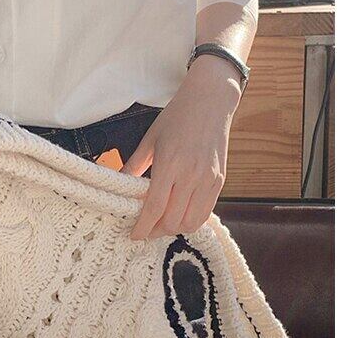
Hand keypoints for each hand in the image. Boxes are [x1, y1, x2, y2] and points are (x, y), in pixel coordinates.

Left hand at [124, 57, 241, 239]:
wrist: (209, 102)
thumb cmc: (176, 117)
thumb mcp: (150, 139)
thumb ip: (134, 165)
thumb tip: (118, 184)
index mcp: (170, 164)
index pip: (155, 207)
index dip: (143, 226)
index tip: (134, 235)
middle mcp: (191, 175)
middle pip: (173, 220)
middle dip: (156, 231)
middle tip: (144, 230)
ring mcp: (208, 180)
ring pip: (191, 221)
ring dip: (174, 229)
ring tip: (160, 225)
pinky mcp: (220, 181)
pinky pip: (205, 212)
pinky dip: (191, 220)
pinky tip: (179, 215)